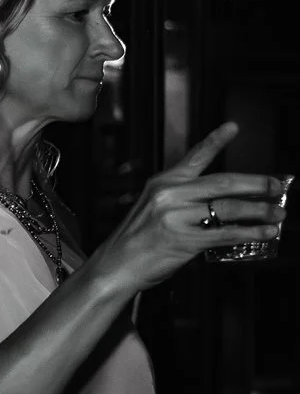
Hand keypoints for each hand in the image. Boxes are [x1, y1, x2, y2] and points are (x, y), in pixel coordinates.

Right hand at [86, 123, 285, 294]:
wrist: (115, 266)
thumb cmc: (137, 240)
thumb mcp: (154, 209)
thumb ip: (185, 201)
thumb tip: (227, 202)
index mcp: (162, 183)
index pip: (194, 157)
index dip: (215, 140)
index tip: (233, 127)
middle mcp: (169, 195)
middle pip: (223, 183)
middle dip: (257, 185)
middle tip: (277, 187)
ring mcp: (175, 216)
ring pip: (229, 208)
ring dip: (260, 211)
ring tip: (277, 214)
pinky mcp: (183, 239)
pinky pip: (226, 233)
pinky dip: (251, 233)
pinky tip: (264, 233)